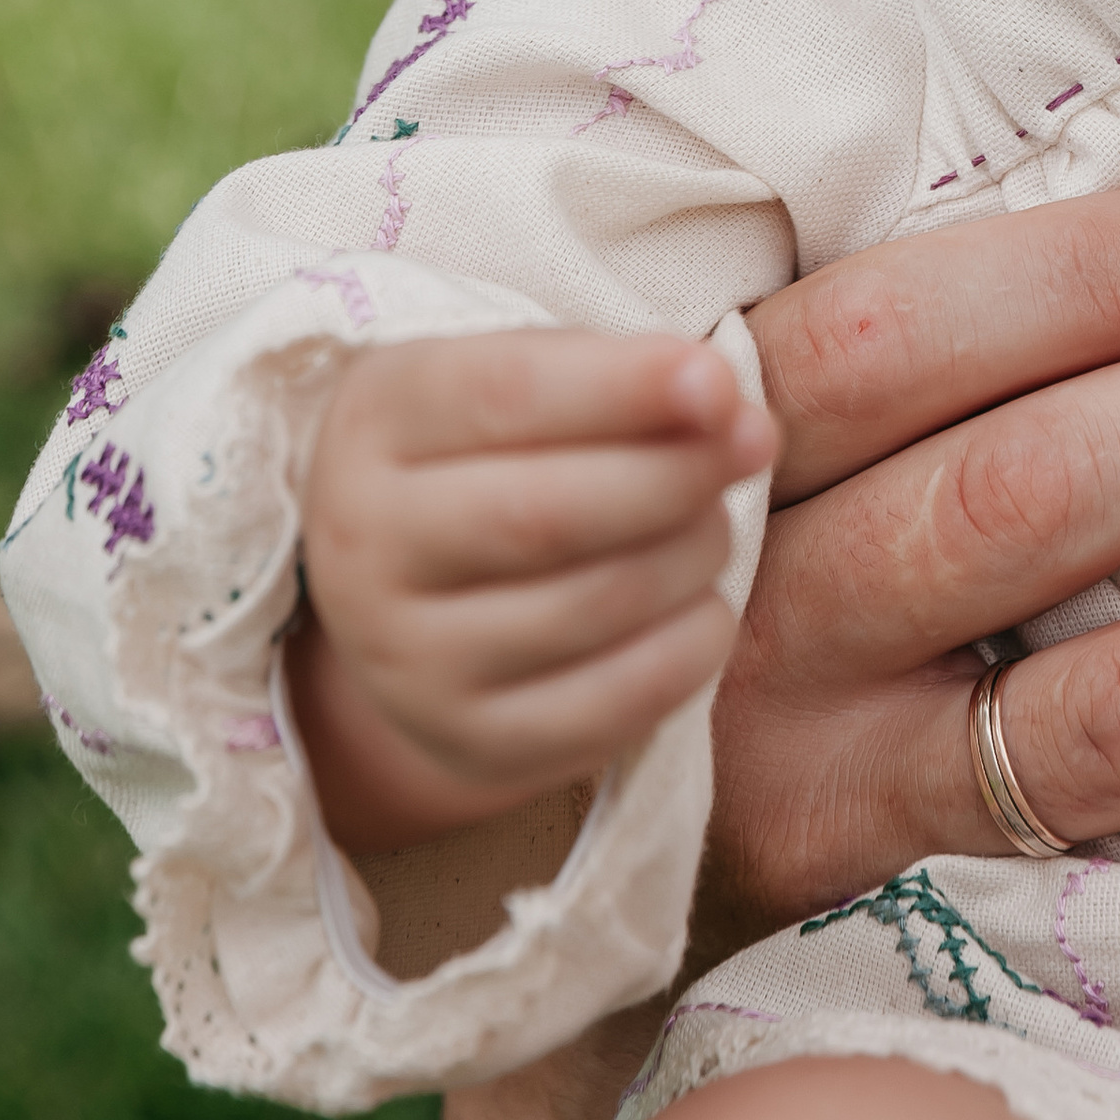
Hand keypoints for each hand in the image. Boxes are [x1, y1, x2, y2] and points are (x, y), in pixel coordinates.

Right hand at [293, 332, 774, 851]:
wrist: (409, 589)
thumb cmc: (495, 449)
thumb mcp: (523, 377)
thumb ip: (615, 376)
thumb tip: (730, 407)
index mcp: (377, 422)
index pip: (502, 396)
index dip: (622, 389)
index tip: (721, 382)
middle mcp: (365, 546)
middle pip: (543, 514)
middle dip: (675, 475)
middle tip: (753, 443)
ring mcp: (405, 660)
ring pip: (585, 608)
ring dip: (690, 554)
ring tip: (717, 522)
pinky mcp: (464, 742)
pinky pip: (602, 710)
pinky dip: (684, 651)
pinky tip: (704, 608)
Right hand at [447, 185, 1119, 1119]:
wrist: (633, 894)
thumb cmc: (777, 598)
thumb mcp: (790, 468)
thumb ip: (935, 368)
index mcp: (733, 488)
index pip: (890, 347)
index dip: (1079, 280)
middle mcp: (773, 651)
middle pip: (1022, 506)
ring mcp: (852, 820)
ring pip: (1115, 712)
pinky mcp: (934, 969)